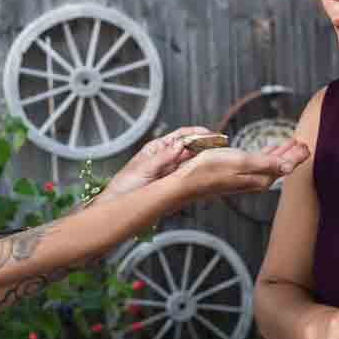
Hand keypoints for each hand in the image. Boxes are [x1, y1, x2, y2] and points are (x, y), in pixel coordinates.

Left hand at [102, 127, 222, 201]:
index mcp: (158, 148)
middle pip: (191, 147)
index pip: (182, 136)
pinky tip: (208, 174)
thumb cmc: (125, 186)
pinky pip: (190, 177)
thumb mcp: (143, 169)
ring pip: (193, 162)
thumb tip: (180, 144)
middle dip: (206, 145)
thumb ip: (163, 157)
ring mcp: (172, 171)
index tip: (211, 134)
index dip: (197, 133)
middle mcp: (167, 158)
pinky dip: (200, 174)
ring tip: (218, 159)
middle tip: (221, 147)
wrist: (117, 205)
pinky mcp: (175, 185)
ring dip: (205, 159)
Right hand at [177, 139, 309, 198]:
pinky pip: (259, 164)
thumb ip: (267, 163)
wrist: (187, 181)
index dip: (297, 154)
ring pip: (270, 164)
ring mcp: (247, 178)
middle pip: (280, 165)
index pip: (286, 165)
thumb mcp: (241, 162)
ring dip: (281, 153)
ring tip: (290, 144)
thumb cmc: (210, 170)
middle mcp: (256, 180)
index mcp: (261, 178)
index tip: (307, 144)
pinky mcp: (237, 174)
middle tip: (302, 142)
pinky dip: (267, 155)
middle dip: (292, 153)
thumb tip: (290, 167)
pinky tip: (268, 151)